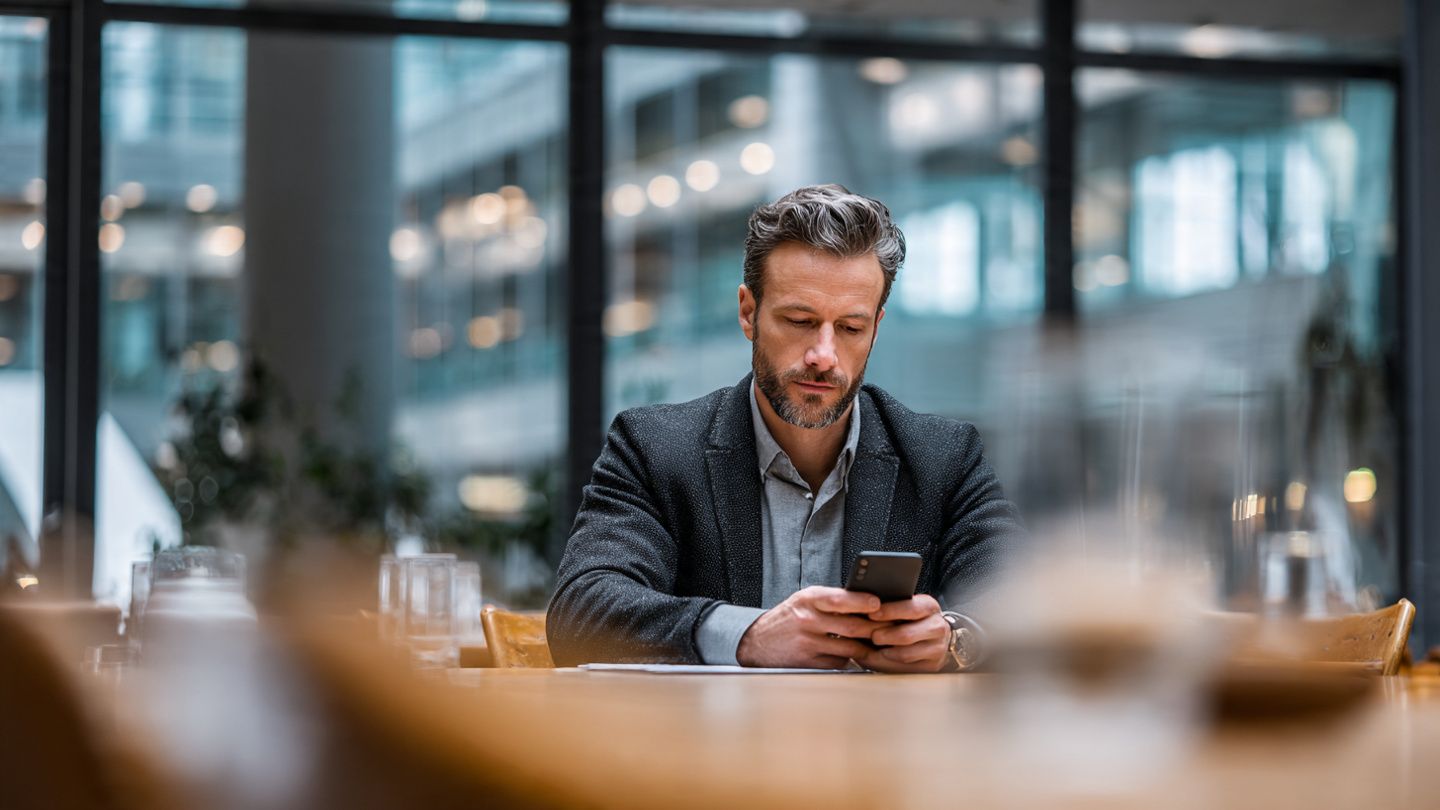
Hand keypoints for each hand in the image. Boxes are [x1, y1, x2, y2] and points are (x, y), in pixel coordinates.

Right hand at [736, 586, 891, 668]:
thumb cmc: (787, 618)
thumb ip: (831, 601)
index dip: (862, 601)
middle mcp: (807, 620)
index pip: (839, 598)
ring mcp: (808, 644)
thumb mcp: (803, 600)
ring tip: (880, 642)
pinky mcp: (810, 663)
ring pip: (851, 647)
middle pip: (853, 626)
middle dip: (875, 627)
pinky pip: (840, 663)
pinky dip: (850, 660)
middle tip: (892, 627)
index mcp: (807, 599)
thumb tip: (868, 601)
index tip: (879, 603)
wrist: (756, 643)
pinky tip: (854, 655)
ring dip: (867, 646)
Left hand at [856, 594, 949, 672]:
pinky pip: (906, 668)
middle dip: (884, 636)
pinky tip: (878, 658)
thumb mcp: (905, 607)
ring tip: (870, 650)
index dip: (890, 611)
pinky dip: (888, 664)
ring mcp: (937, 648)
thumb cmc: (911, 619)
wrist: (933, 637)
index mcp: (929, 607)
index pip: (911, 608)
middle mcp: (937, 627)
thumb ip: (889, 607)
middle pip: (907, 635)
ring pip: (905, 654)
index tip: (872, 614)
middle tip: (870, 636)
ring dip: (883, 653)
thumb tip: (864, 609)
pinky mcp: (932, 666)